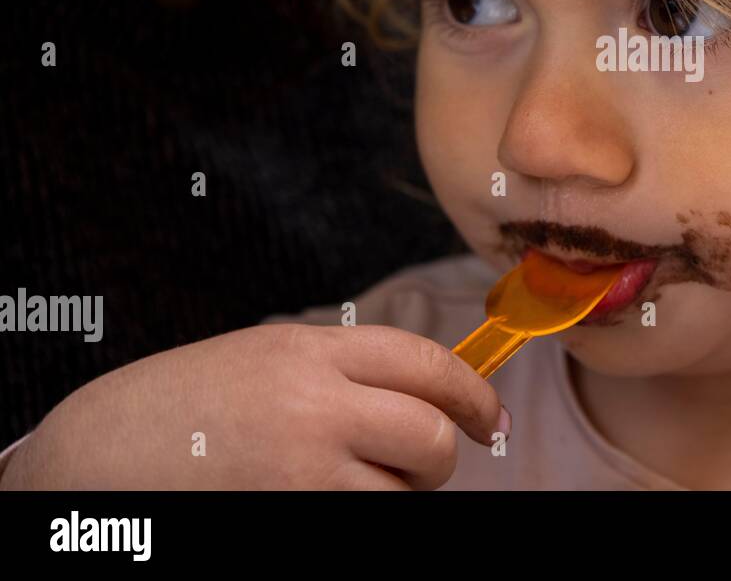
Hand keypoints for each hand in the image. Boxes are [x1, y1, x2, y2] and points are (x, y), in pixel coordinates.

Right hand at [0, 324, 507, 488]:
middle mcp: (315, 407)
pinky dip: (362, 521)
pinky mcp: (290, 522)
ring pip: (404, 497)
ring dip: (396, 499)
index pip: (427, 364)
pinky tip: (323, 506)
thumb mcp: (266, 357)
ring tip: (350, 488)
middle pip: (430, 436)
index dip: (472, 394)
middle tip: (418, 467)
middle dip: (439, 458)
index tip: (487, 418)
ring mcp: (302, 473)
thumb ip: (343, 371)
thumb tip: (426, 397)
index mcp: (311, 351)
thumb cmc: (182, 405)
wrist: (94, 459)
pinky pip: (364, 527)